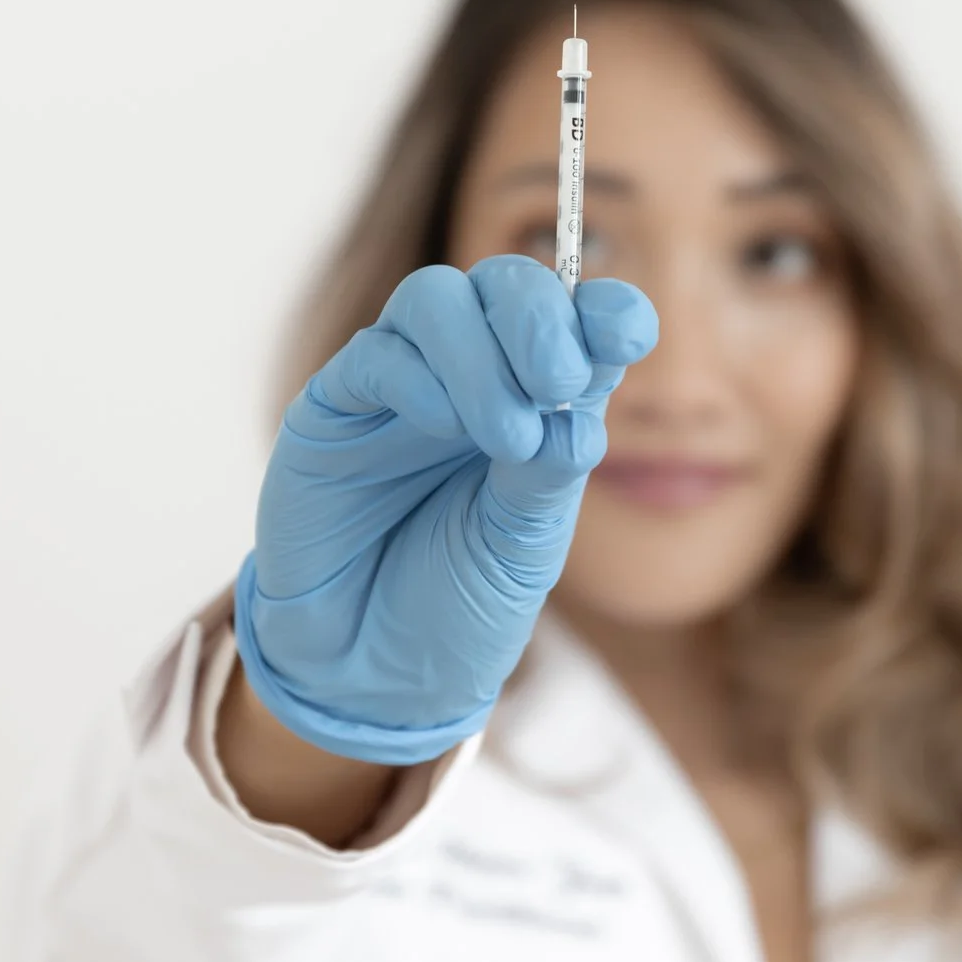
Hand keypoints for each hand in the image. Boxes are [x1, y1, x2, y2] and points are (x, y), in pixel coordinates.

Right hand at [231, 256, 658, 763]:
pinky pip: (375, 356)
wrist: (372, 675)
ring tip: (510, 433)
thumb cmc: (455, 608)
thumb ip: (548, 472)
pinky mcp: (332, 411)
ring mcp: (398, 388)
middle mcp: (468, 379)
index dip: (604, 311)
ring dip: (483, 353)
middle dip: (541, 321)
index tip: (629, 336)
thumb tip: (577, 415)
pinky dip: (419, 377)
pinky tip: (444, 426)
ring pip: (435, 300)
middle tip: (562, 383)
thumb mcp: (523, 546)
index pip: (575, 322)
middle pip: (502, 286)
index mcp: (537, 403)